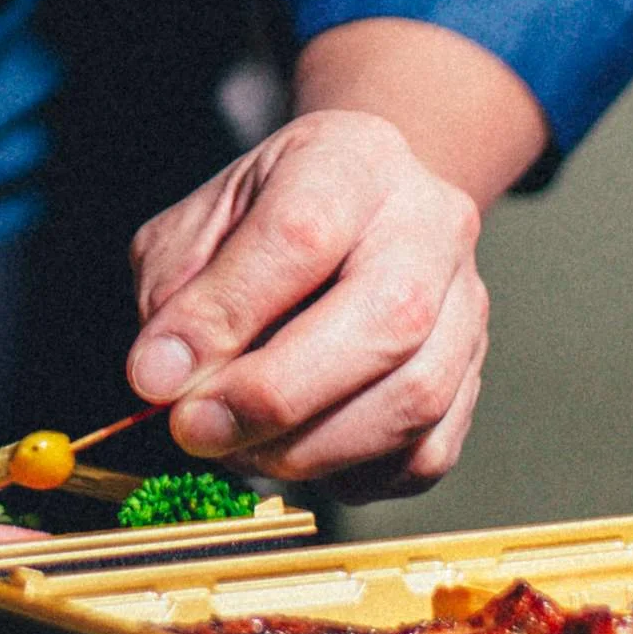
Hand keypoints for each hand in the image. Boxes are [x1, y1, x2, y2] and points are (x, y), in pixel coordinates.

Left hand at [124, 109, 492, 500]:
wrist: (360, 213)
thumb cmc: (267, 218)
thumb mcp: (200, 222)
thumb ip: (177, 292)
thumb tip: (164, 378)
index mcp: (354, 160)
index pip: (301, 235)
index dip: (226, 316)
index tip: (157, 377)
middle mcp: (432, 224)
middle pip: (386, 319)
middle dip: (277, 396)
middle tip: (197, 432)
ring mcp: (468, 303)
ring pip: (415, 396)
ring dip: (310, 448)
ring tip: (237, 448)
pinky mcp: (475, 377)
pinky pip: (427, 453)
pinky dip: (352, 473)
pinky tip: (297, 453)